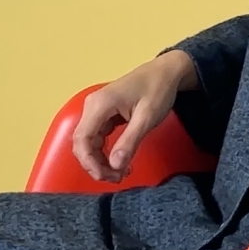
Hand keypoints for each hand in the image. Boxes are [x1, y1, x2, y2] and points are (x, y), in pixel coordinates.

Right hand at [70, 50, 197, 182]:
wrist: (166, 71)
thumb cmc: (158, 90)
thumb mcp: (147, 118)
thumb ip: (130, 141)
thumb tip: (114, 166)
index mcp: (99, 105)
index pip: (82, 139)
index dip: (89, 162)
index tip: (105, 177)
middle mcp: (93, 107)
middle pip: (83, 143)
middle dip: (96, 164)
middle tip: (117, 178)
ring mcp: (97, 110)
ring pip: (89, 142)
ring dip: (100, 160)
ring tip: (121, 172)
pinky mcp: (104, 114)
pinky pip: (97, 137)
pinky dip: (105, 152)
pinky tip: (120, 160)